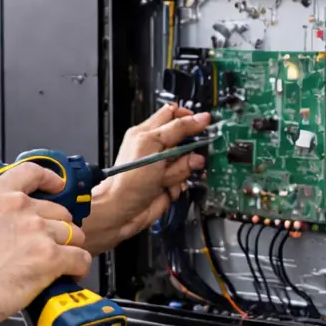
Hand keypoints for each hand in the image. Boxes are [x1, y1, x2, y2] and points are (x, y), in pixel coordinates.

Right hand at [0, 161, 92, 325]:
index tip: (58, 186)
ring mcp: (36, 230)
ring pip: (73, 235)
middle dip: (57, 230)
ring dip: (68, 251)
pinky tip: (68, 276)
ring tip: (58, 266)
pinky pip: (80, 258)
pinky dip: (77, 269)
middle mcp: (20, 206)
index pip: (33, 172)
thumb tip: (2, 224)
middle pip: (59, 212)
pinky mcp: (49, 257)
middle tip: (48, 247)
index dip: (51, 180)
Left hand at [84, 105, 211, 254]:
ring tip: (165, 178)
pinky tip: (166, 188)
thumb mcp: (153, 144)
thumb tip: (200, 119)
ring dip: (180, 171)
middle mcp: (157, 148)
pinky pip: (186, 179)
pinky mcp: (170, 183)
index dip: (189, 117)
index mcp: (148, 132)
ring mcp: (164, 166)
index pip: (173, 115)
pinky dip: (178, 185)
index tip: (203, 123)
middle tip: (183, 156)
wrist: (123, 210)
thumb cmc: (127, 178)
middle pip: (186, 140)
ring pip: (188, 162)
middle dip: (188, 149)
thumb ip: (178, 129)